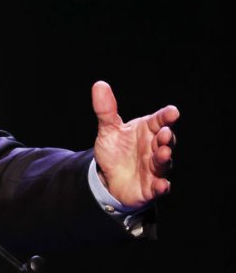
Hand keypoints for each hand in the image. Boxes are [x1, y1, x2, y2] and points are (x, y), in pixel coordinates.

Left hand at [92, 80, 178, 208]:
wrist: (108, 177)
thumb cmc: (115, 150)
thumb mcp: (108, 129)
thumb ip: (105, 110)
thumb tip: (99, 85)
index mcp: (147, 131)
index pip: (159, 121)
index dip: (166, 116)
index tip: (172, 111)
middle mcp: (154, 148)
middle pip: (165, 141)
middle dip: (166, 137)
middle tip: (164, 133)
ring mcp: (154, 168)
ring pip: (163, 162)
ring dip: (164, 157)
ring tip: (164, 151)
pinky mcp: (151, 187)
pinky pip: (159, 188)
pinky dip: (161, 186)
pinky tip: (161, 184)